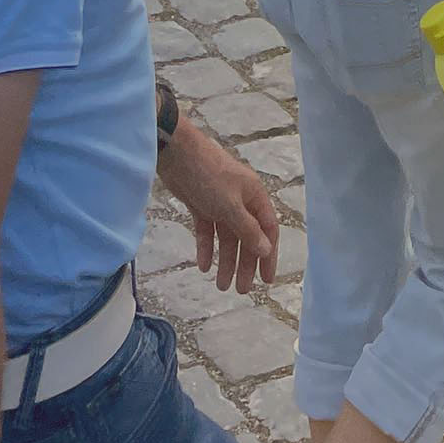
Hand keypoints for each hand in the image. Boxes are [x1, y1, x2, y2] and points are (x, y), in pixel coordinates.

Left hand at [155, 118, 277, 292]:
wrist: (175, 152)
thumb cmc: (209, 176)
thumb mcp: (230, 206)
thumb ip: (248, 229)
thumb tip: (266, 250)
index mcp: (254, 196)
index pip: (267, 230)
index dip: (268, 255)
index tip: (266, 280)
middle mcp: (240, 200)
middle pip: (247, 236)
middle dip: (244, 263)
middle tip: (240, 290)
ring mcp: (220, 202)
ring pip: (227, 236)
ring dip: (225, 260)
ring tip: (221, 285)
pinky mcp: (201, 203)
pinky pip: (208, 230)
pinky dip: (206, 247)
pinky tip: (203, 265)